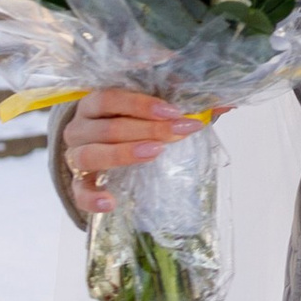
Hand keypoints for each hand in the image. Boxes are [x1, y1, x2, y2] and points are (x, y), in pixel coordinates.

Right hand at [63, 85, 207, 209]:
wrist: (97, 146)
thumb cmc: (127, 124)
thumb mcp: (148, 111)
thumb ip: (178, 104)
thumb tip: (226, 103)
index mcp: (93, 103)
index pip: (110, 98)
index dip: (141, 104)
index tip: (173, 112)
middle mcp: (79, 128)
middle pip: (108, 127)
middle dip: (147, 129)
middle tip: (179, 133)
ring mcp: (75, 155)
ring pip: (92, 154)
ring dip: (124, 154)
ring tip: (154, 153)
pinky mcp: (76, 183)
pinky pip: (78, 192)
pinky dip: (92, 198)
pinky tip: (110, 203)